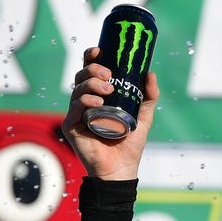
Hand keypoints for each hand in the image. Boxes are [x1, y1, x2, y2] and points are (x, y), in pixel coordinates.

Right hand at [62, 46, 159, 180]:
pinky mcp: (71, 126)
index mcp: (98, 96)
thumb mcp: (143, 117)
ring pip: (77, 89)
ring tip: (108, 89)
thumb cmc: (129, 145)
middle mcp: (84, 102)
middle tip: (109, 75)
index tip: (101, 50)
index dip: (92, 58)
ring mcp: (76, 114)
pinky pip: (74, 109)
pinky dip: (85, 101)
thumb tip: (150, 73)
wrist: (121, 170)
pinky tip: (96, 102)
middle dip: (93, 69)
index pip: (90, 71)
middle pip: (81, 76)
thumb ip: (148, 97)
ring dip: (91, 84)